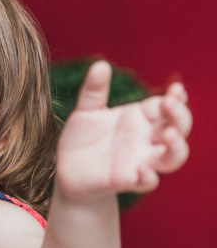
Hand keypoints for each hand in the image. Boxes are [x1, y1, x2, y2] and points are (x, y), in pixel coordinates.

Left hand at [55, 61, 190, 202]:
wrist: (66, 171)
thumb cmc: (81, 140)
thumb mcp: (85, 111)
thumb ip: (94, 90)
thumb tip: (100, 64)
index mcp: (139, 119)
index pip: (165, 106)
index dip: (175, 99)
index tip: (175, 89)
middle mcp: (146, 140)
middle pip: (178, 128)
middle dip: (180, 116)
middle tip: (170, 104)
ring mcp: (140, 161)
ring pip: (173, 157)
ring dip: (177, 147)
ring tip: (169, 135)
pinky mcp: (127, 180)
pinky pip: (147, 182)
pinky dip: (148, 177)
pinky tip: (142, 171)